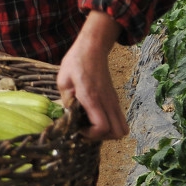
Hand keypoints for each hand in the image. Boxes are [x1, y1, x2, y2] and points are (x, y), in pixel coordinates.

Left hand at [56, 10, 128, 140]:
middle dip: (101, 137)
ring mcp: (113, 100)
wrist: (93, 47)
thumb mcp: (63, 80)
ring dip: (108, 133)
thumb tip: (69, 116)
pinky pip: (119, 119)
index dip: (91, 135)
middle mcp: (107, 101)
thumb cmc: (76, 62)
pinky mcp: (114, 99)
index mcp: (92, 97)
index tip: (78, 128)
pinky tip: (94, 117)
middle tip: (86, 130)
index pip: (102, 127)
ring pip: (122, 128)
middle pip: (118, 133)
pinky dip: (110, 124)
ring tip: (91, 125)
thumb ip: (66, 101)